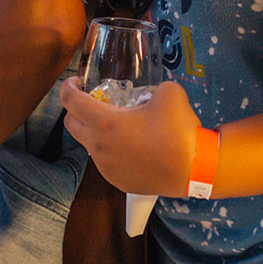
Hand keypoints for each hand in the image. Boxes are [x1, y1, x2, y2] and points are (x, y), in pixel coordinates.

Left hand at [59, 78, 199, 195]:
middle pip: (70, 124)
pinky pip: (105, 161)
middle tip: (95, 102)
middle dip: (76, 109)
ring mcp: (106, 167)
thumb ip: (152, 87)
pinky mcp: (117, 181)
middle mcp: (99, 146)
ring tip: (119, 125)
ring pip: (88, 144)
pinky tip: (132, 145)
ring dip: (95, 131)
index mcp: (105, 122)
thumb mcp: (168, 92)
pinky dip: (110, 150)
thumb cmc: (179, 130)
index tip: (77, 82)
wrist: (195, 169)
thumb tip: (150, 94)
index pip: (70, 101)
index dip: (67, 87)